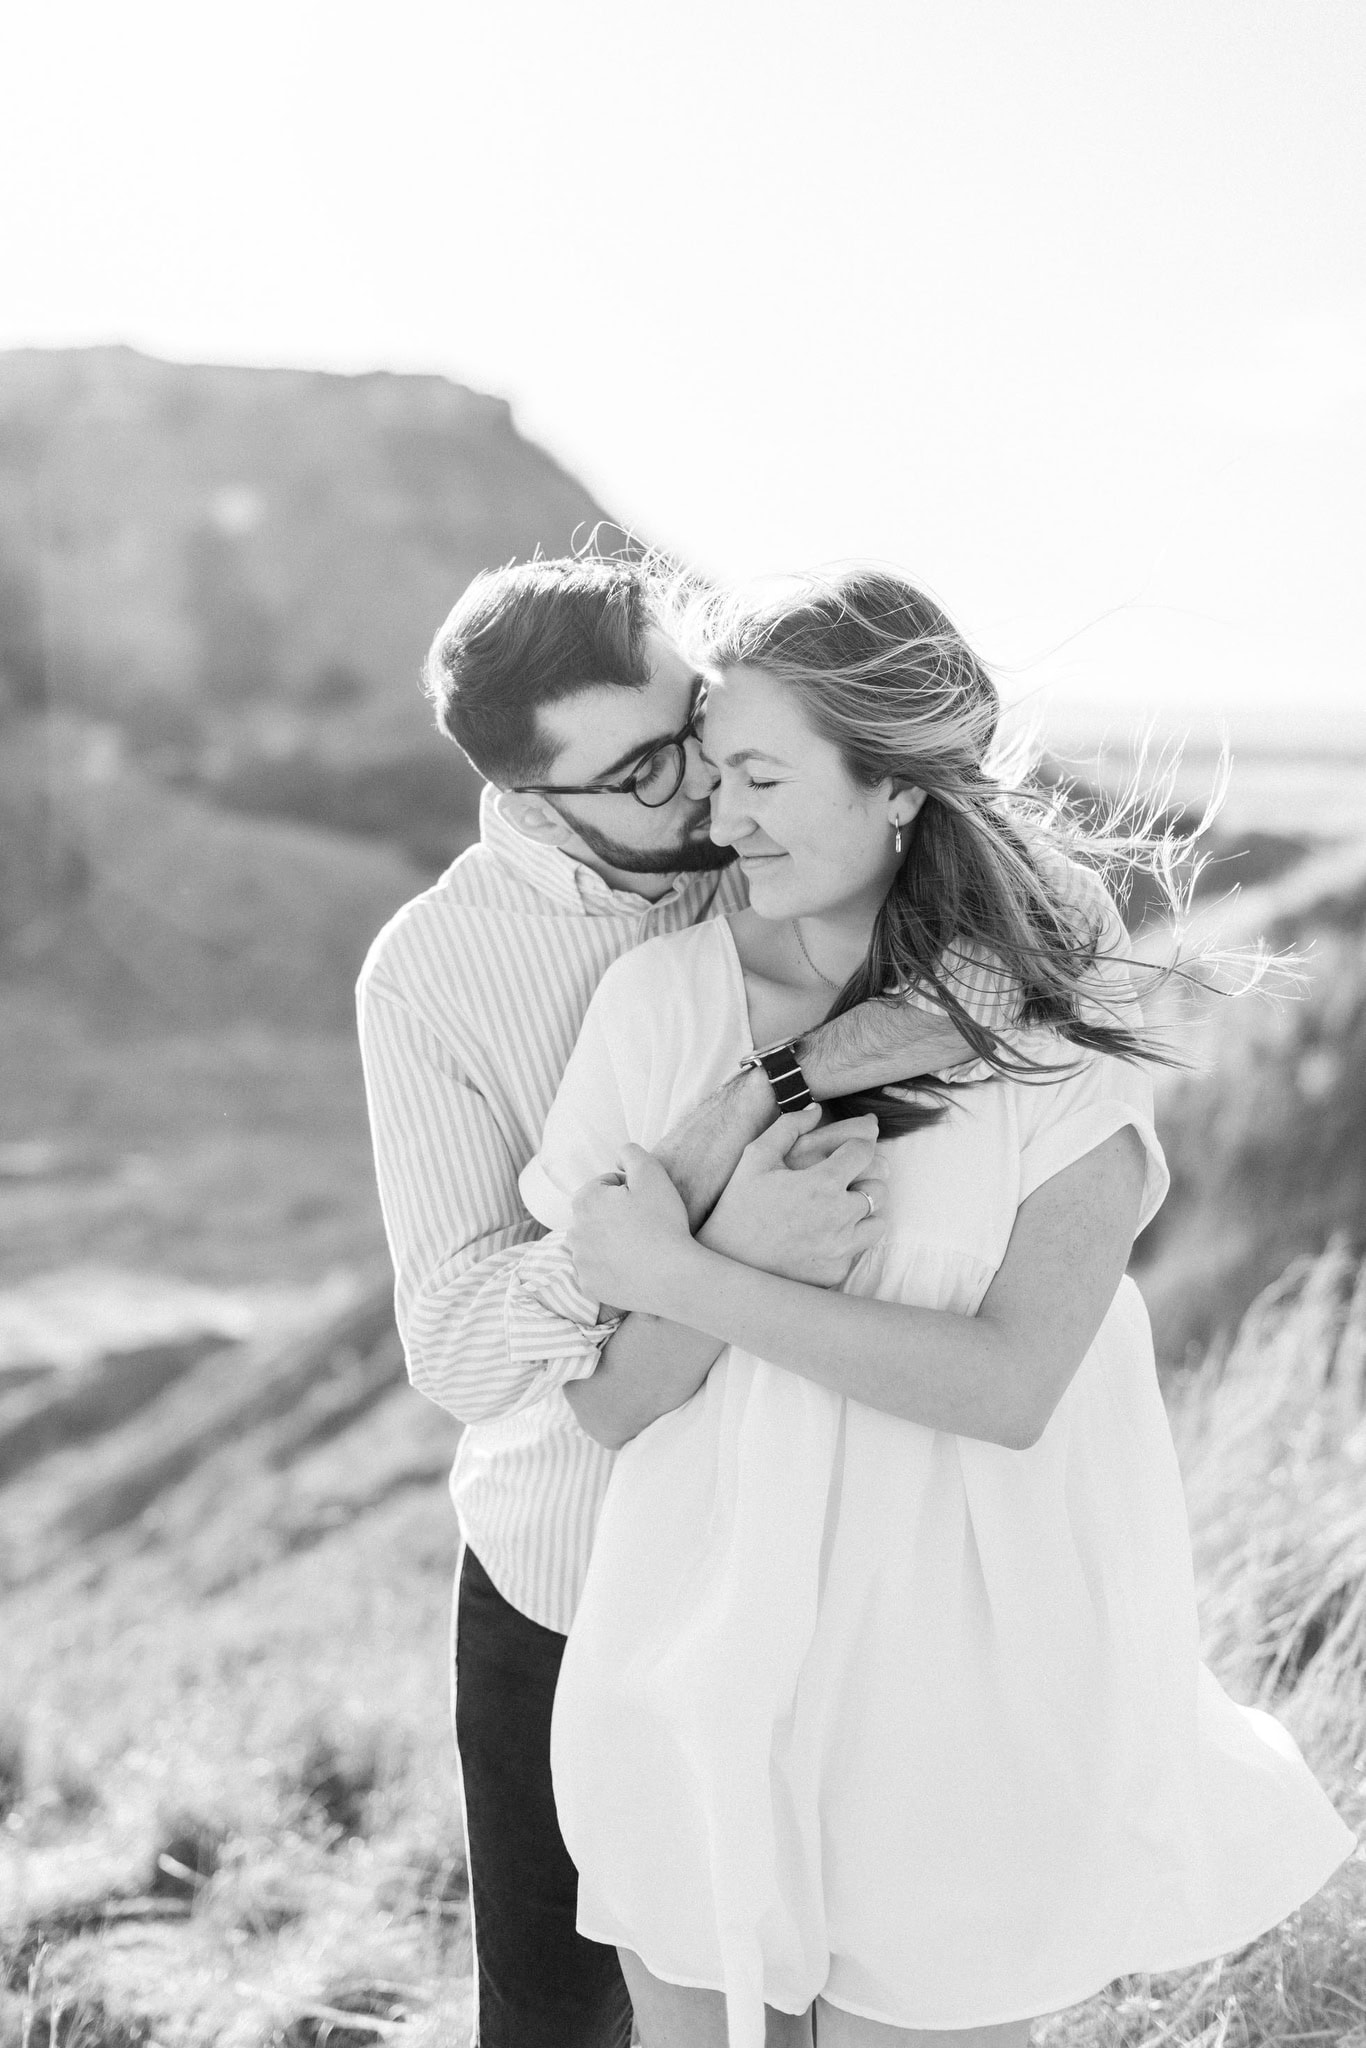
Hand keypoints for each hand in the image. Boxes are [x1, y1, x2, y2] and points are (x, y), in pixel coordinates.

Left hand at [567, 1144, 692, 1313]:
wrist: (673, 1276)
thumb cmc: (663, 1222)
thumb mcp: (652, 1172)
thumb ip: (630, 1152)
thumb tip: (619, 1154)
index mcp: (584, 1200)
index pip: (605, 1186)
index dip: (628, 1189)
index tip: (645, 1202)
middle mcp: (574, 1231)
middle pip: (596, 1215)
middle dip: (615, 1215)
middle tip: (645, 1224)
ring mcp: (580, 1262)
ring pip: (595, 1244)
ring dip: (610, 1242)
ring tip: (639, 1247)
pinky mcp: (589, 1287)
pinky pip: (597, 1272)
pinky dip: (610, 1269)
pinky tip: (632, 1268)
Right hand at [699, 1107, 887, 1286]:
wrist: (725, 1260)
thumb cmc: (738, 1204)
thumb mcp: (755, 1157)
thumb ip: (788, 1127)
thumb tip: (816, 1109)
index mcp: (823, 1182)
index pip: (864, 1151)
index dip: (857, 1146)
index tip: (847, 1151)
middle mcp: (838, 1215)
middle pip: (879, 1188)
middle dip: (865, 1180)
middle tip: (846, 1181)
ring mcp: (839, 1247)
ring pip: (877, 1223)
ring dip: (864, 1213)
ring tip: (840, 1209)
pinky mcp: (835, 1272)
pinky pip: (857, 1251)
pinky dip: (846, 1242)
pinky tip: (823, 1236)